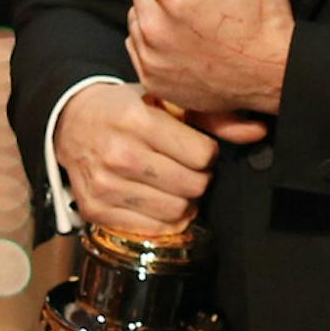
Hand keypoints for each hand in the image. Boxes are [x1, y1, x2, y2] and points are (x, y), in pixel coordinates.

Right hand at [53, 80, 218, 232]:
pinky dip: (163, 218)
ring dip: (184, 200)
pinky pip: (153, 229)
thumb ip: (212, 117)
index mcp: (137, 120)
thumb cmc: (124, 109)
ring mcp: (105, 185)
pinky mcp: (96, 209)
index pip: (202, 155)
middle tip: (187, 168)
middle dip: (199, 178)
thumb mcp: (163, 100)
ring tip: (173, 184)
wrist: (70, 122)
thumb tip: (259, 132)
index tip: (197, 149)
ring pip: (177, 211)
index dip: (207, 153)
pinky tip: (156, 198)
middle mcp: (119, 154)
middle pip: (193, 186)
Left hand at [126, 0, 292, 115]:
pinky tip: (181, 41)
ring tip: (187, 18)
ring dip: (155, 11)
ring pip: (135, 15)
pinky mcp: (153, 77)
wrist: (277, 75)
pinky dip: (152, 41)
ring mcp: (153, 55)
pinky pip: (136, 45)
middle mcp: (157, 27)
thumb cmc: (268, 18)